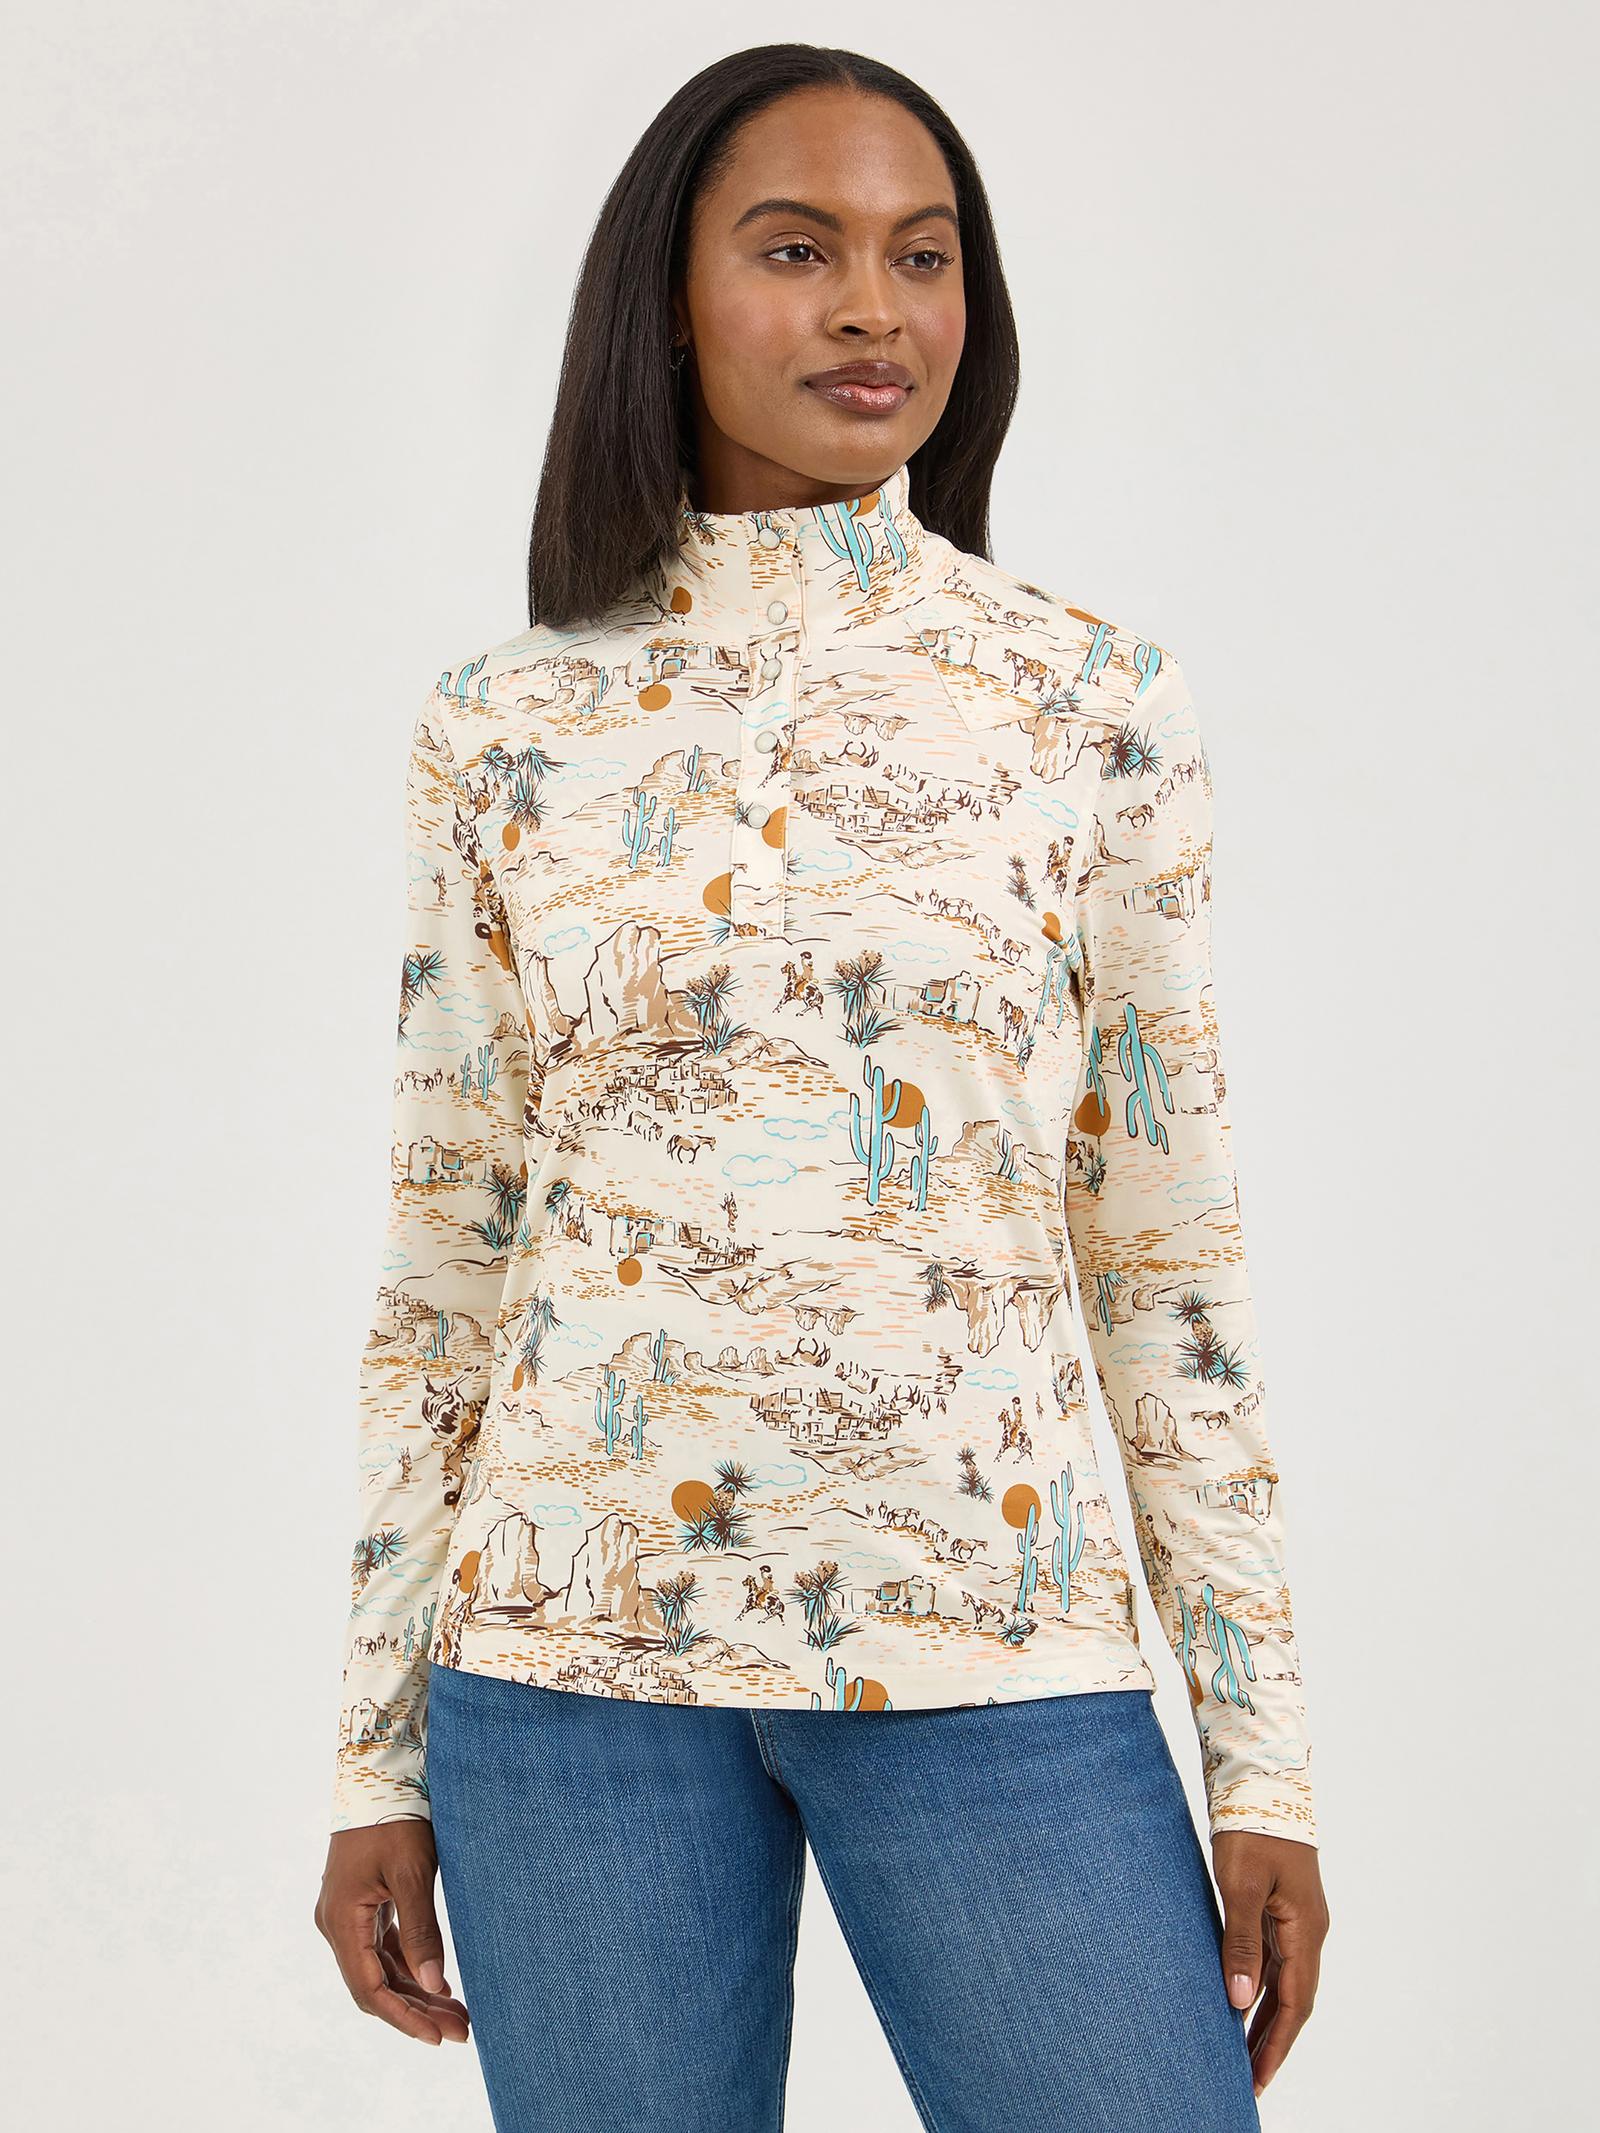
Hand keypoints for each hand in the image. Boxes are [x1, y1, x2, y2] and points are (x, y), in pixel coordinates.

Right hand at [315, 1819, 469, 2044]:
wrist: (377, 1772)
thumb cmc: (395, 1817)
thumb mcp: (412, 1873)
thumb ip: (421, 1932)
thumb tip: (435, 1985)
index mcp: (342, 1921)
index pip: (370, 1990)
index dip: (404, 2018)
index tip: (439, 2037)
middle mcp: (337, 1923)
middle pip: (376, 1985)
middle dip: (418, 2010)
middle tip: (461, 2030)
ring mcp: (348, 1913)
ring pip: (381, 1968)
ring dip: (416, 1991)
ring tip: (458, 2012)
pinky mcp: (362, 1903)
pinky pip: (383, 1948)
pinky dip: (409, 1966)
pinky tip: (438, 1980)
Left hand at [1211, 1830, 1327, 2100]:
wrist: (1261, 1780)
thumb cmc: (1251, 1828)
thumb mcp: (1240, 1886)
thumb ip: (1241, 1943)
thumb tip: (1239, 2001)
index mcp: (1305, 1929)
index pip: (1295, 2003)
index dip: (1276, 2043)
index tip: (1258, 2078)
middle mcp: (1307, 1929)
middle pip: (1294, 1998)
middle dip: (1273, 2040)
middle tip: (1250, 2078)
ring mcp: (1296, 1917)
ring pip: (1283, 1980)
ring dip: (1265, 2015)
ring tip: (1242, 2051)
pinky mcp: (1280, 1904)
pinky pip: (1273, 1957)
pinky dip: (1259, 1984)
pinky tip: (1240, 1999)